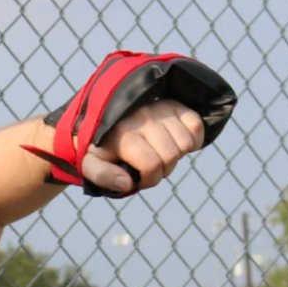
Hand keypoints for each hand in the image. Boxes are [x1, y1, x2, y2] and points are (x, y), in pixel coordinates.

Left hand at [80, 99, 204, 193]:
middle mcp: (142, 118)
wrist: (103, 118)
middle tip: (152, 167)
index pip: (151, 165)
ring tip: (162, 153)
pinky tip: (178, 143)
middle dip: (164, 170)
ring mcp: (160, 108)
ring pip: (186, 142)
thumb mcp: (91, 163)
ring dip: (178, 155)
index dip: (150, 179)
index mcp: (123, 135)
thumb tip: (127, 183)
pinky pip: (196, 124)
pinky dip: (193, 139)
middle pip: (171, 156)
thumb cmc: (100, 147)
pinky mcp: (173, 103)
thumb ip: (103, 176)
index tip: (141, 179)